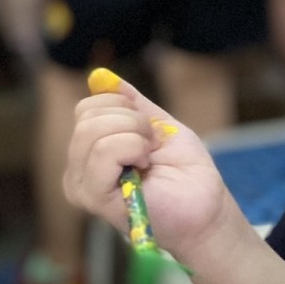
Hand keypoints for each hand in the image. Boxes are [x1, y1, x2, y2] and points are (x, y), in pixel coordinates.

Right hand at [65, 73, 240, 272]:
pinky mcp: (96, 198)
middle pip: (87, 115)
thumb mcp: (159, 126)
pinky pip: (103, 151)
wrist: (207, 207)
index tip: (150, 130)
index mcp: (90, 153)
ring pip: (93, 131)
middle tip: (153, 145)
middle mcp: (77, 171)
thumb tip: (101, 76)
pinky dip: (133, 148)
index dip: (124, 107)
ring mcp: (82, 186)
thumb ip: (131, 104)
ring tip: (150, 158)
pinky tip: (145, 167)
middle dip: (131, 119)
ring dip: (135, 134)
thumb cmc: (186, 173)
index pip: (87, 108)